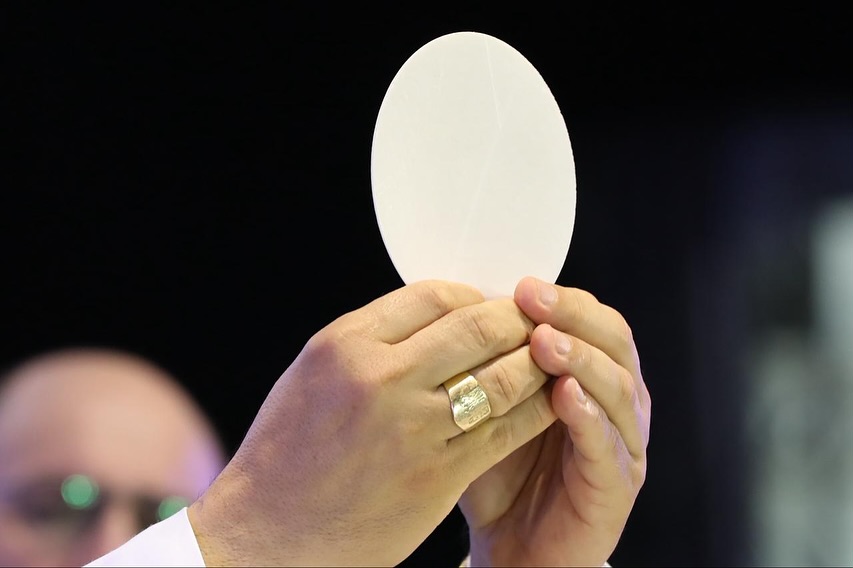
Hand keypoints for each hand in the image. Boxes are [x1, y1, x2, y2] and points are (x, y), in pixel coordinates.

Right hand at [187, 280, 560, 565]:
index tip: (489, 307)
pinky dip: (534, 411)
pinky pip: (505, 431)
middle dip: (516, 321)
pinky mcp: (437, 476)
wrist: (267, 534)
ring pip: (501, 377)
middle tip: (534, 325)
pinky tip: (546, 403)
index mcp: (346, 345)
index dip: (475, 296)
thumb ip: (371, 342)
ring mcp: (412, 428)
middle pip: (477, 327)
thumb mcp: (313, 374)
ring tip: (547, 361)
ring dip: (535, 363)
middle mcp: (380, 378)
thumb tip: (434, 318)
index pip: (434, 295)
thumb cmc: (286, 455)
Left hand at [460, 277, 650, 566]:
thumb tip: (462, 308)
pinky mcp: (617, 486)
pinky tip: (565, 396)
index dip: (561, 299)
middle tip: (533, 300)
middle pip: (614, 342)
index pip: (590, 320)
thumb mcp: (491, 407)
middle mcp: (615, 403)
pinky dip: (589, 417)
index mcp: (590, 376)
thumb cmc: (500, 474)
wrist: (511, 547)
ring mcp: (623, 444)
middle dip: (574, 316)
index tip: (520, 285)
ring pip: (618, 389)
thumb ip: (491, 364)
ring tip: (545, 342)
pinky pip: (608, 446)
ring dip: (581, 360)